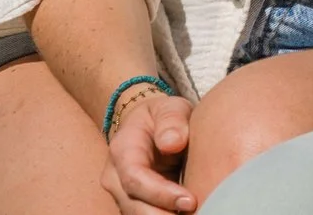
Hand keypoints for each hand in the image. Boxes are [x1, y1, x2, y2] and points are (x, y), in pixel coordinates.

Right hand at [102, 90, 196, 213]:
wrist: (147, 125)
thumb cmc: (162, 116)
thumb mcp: (169, 108)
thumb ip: (172, 120)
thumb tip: (172, 143)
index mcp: (122, 150)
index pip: (135, 179)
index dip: (161, 194)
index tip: (190, 201)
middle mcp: (115, 177)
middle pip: (135, 207)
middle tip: (197, 213)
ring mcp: (122, 194)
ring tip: (196, 213)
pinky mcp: (135, 204)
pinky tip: (188, 214)